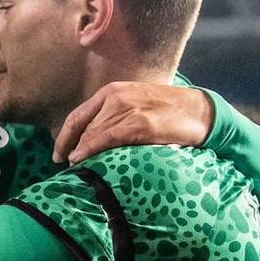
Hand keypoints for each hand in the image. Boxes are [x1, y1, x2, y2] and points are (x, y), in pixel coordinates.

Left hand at [53, 82, 214, 164]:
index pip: (78, 115)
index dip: (64, 136)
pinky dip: (90, 148)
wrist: (200, 110)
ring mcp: (126, 109)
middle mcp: (114, 97)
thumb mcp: (135, 106)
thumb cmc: (168, 111)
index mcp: (111, 92)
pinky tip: (80, 159)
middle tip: (62, 165)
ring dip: (78, 151)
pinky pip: (106, 137)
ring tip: (73, 168)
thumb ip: (115, 116)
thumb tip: (95, 140)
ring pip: (91, 132)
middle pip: (81, 125)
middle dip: (67, 146)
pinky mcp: (139, 123)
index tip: (59, 153)